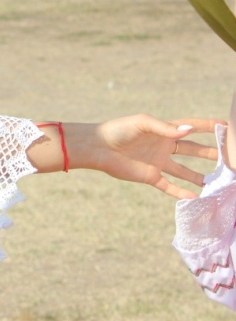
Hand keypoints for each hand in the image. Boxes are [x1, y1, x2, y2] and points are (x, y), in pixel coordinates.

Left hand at [73, 115, 219, 198]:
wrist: (98, 148)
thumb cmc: (118, 130)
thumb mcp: (142, 123)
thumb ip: (165, 127)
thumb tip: (188, 130)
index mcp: (163, 131)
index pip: (190, 127)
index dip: (207, 126)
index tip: (226, 126)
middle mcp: (163, 147)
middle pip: (192, 150)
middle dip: (209, 152)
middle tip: (228, 157)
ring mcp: (158, 162)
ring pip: (184, 170)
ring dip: (197, 175)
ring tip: (215, 180)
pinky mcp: (150, 176)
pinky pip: (169, 186)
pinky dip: (181, 191)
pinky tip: (195, 197)